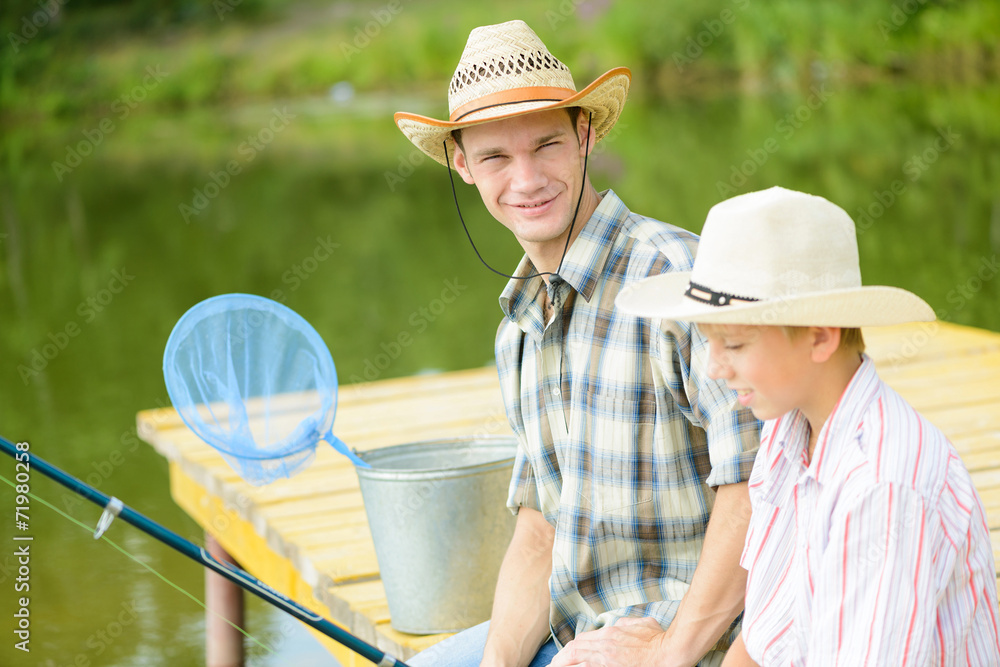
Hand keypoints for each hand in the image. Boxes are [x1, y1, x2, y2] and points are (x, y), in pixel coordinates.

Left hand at [550, 617, 667, 666]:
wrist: (670, 651)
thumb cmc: (660, 639)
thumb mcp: (643, 624)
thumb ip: (628, 624)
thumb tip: (621, 624)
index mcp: (611, 633)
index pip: (582, 640)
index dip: (570, 649)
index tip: (564, 656)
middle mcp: (604, 645)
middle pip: (574, 650)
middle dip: (560, 659)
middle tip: (551, 666)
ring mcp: (605, 658)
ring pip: (576, 660)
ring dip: (563, 664)